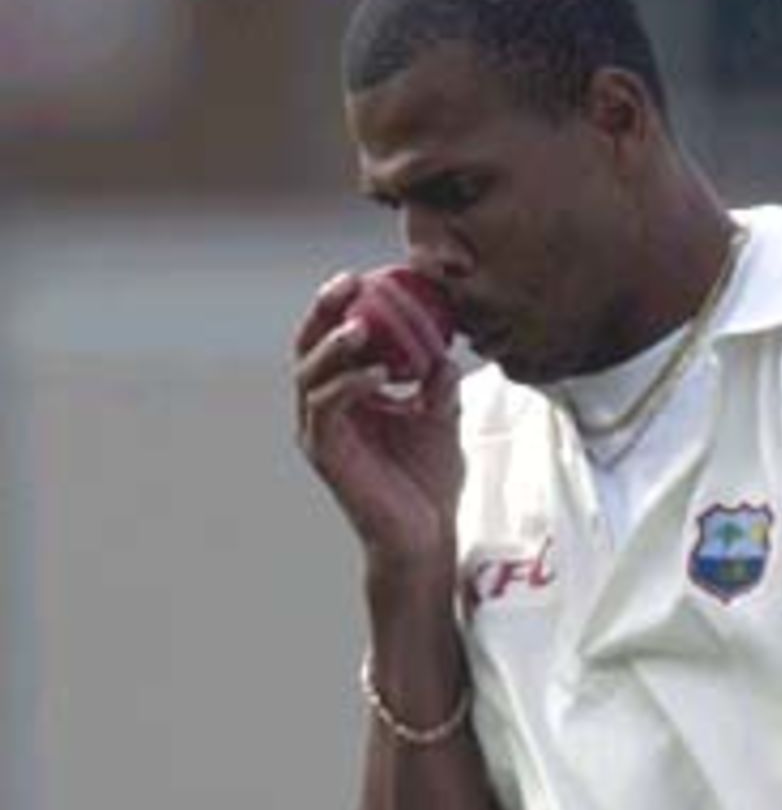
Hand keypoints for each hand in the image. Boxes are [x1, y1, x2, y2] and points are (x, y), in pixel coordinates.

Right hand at [292, 270, 461, 580]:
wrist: (425, 534)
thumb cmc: (428, 480)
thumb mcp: (441, 417)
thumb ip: (437, 380)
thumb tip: (445, 345)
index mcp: (347, 395)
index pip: (334, 339)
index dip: (343, 305)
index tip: (367, 275)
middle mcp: (324, 409)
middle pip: (309, 346)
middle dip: (323, 310)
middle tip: (348, 283)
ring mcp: (320, 431)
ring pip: (310, 373)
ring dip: (334, 344)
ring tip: (361, 325)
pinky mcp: (325, 453)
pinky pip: (328, 407)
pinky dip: (349, 384)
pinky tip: (377, 373)